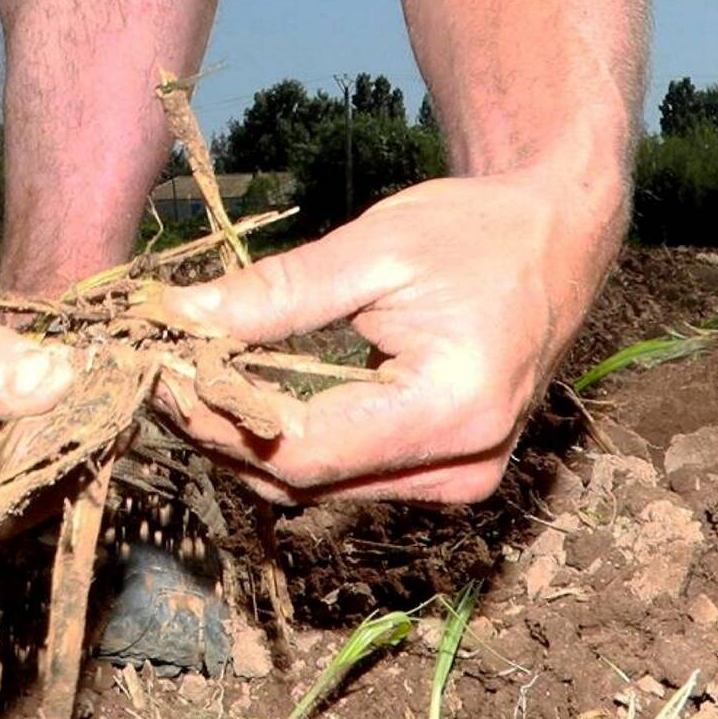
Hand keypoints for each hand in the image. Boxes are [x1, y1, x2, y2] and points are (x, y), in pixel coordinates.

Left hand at [154, 171, 624, 503]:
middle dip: (222, 431)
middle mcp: (461, 468)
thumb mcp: (375, 248)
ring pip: (316, 486)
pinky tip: (243, 395)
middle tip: (159, 375)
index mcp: (454, 410)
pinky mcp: (441, 475)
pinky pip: (342, 474)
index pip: (304, 450)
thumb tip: (182, 316)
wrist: (558, 239)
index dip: (221, 421)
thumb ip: (278, 292)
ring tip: (191, 381)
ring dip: (247, 440)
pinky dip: (287, 439)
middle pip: (303, 480)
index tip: (163, 376)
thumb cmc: (479, 232)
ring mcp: (456, 482)